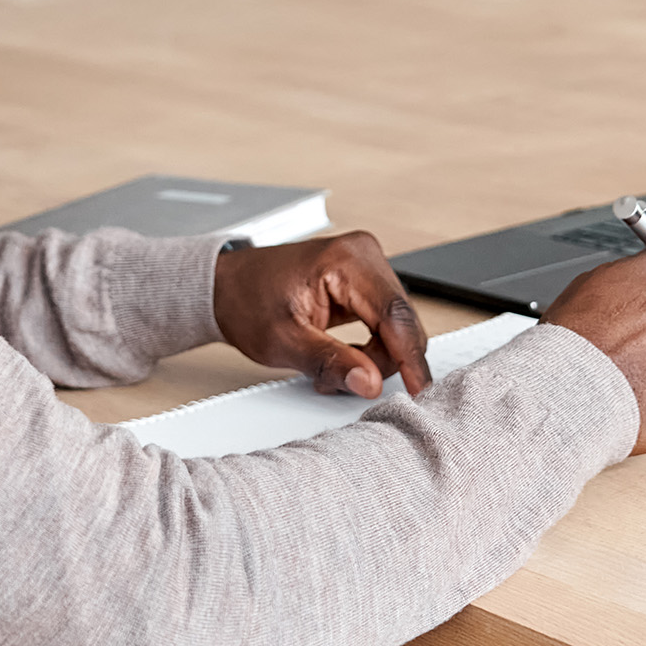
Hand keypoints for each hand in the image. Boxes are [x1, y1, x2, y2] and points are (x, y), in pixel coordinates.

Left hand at [213, 232, 431, 398]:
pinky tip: (344, 358)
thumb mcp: (283, 340)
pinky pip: (384, 321)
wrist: (226, 287)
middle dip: (381, 361)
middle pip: (400, 322)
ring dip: (373, 357)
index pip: (394, 315)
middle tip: (346, 383)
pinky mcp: (363, 281)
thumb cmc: (246, 301)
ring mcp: (366, 266)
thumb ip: (330, 362)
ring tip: (332, 370)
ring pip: (396, 326)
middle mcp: (363, 254)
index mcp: (346, 260)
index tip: (420, 391)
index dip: (410, 358)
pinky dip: (369, 347)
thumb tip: (370, 382)